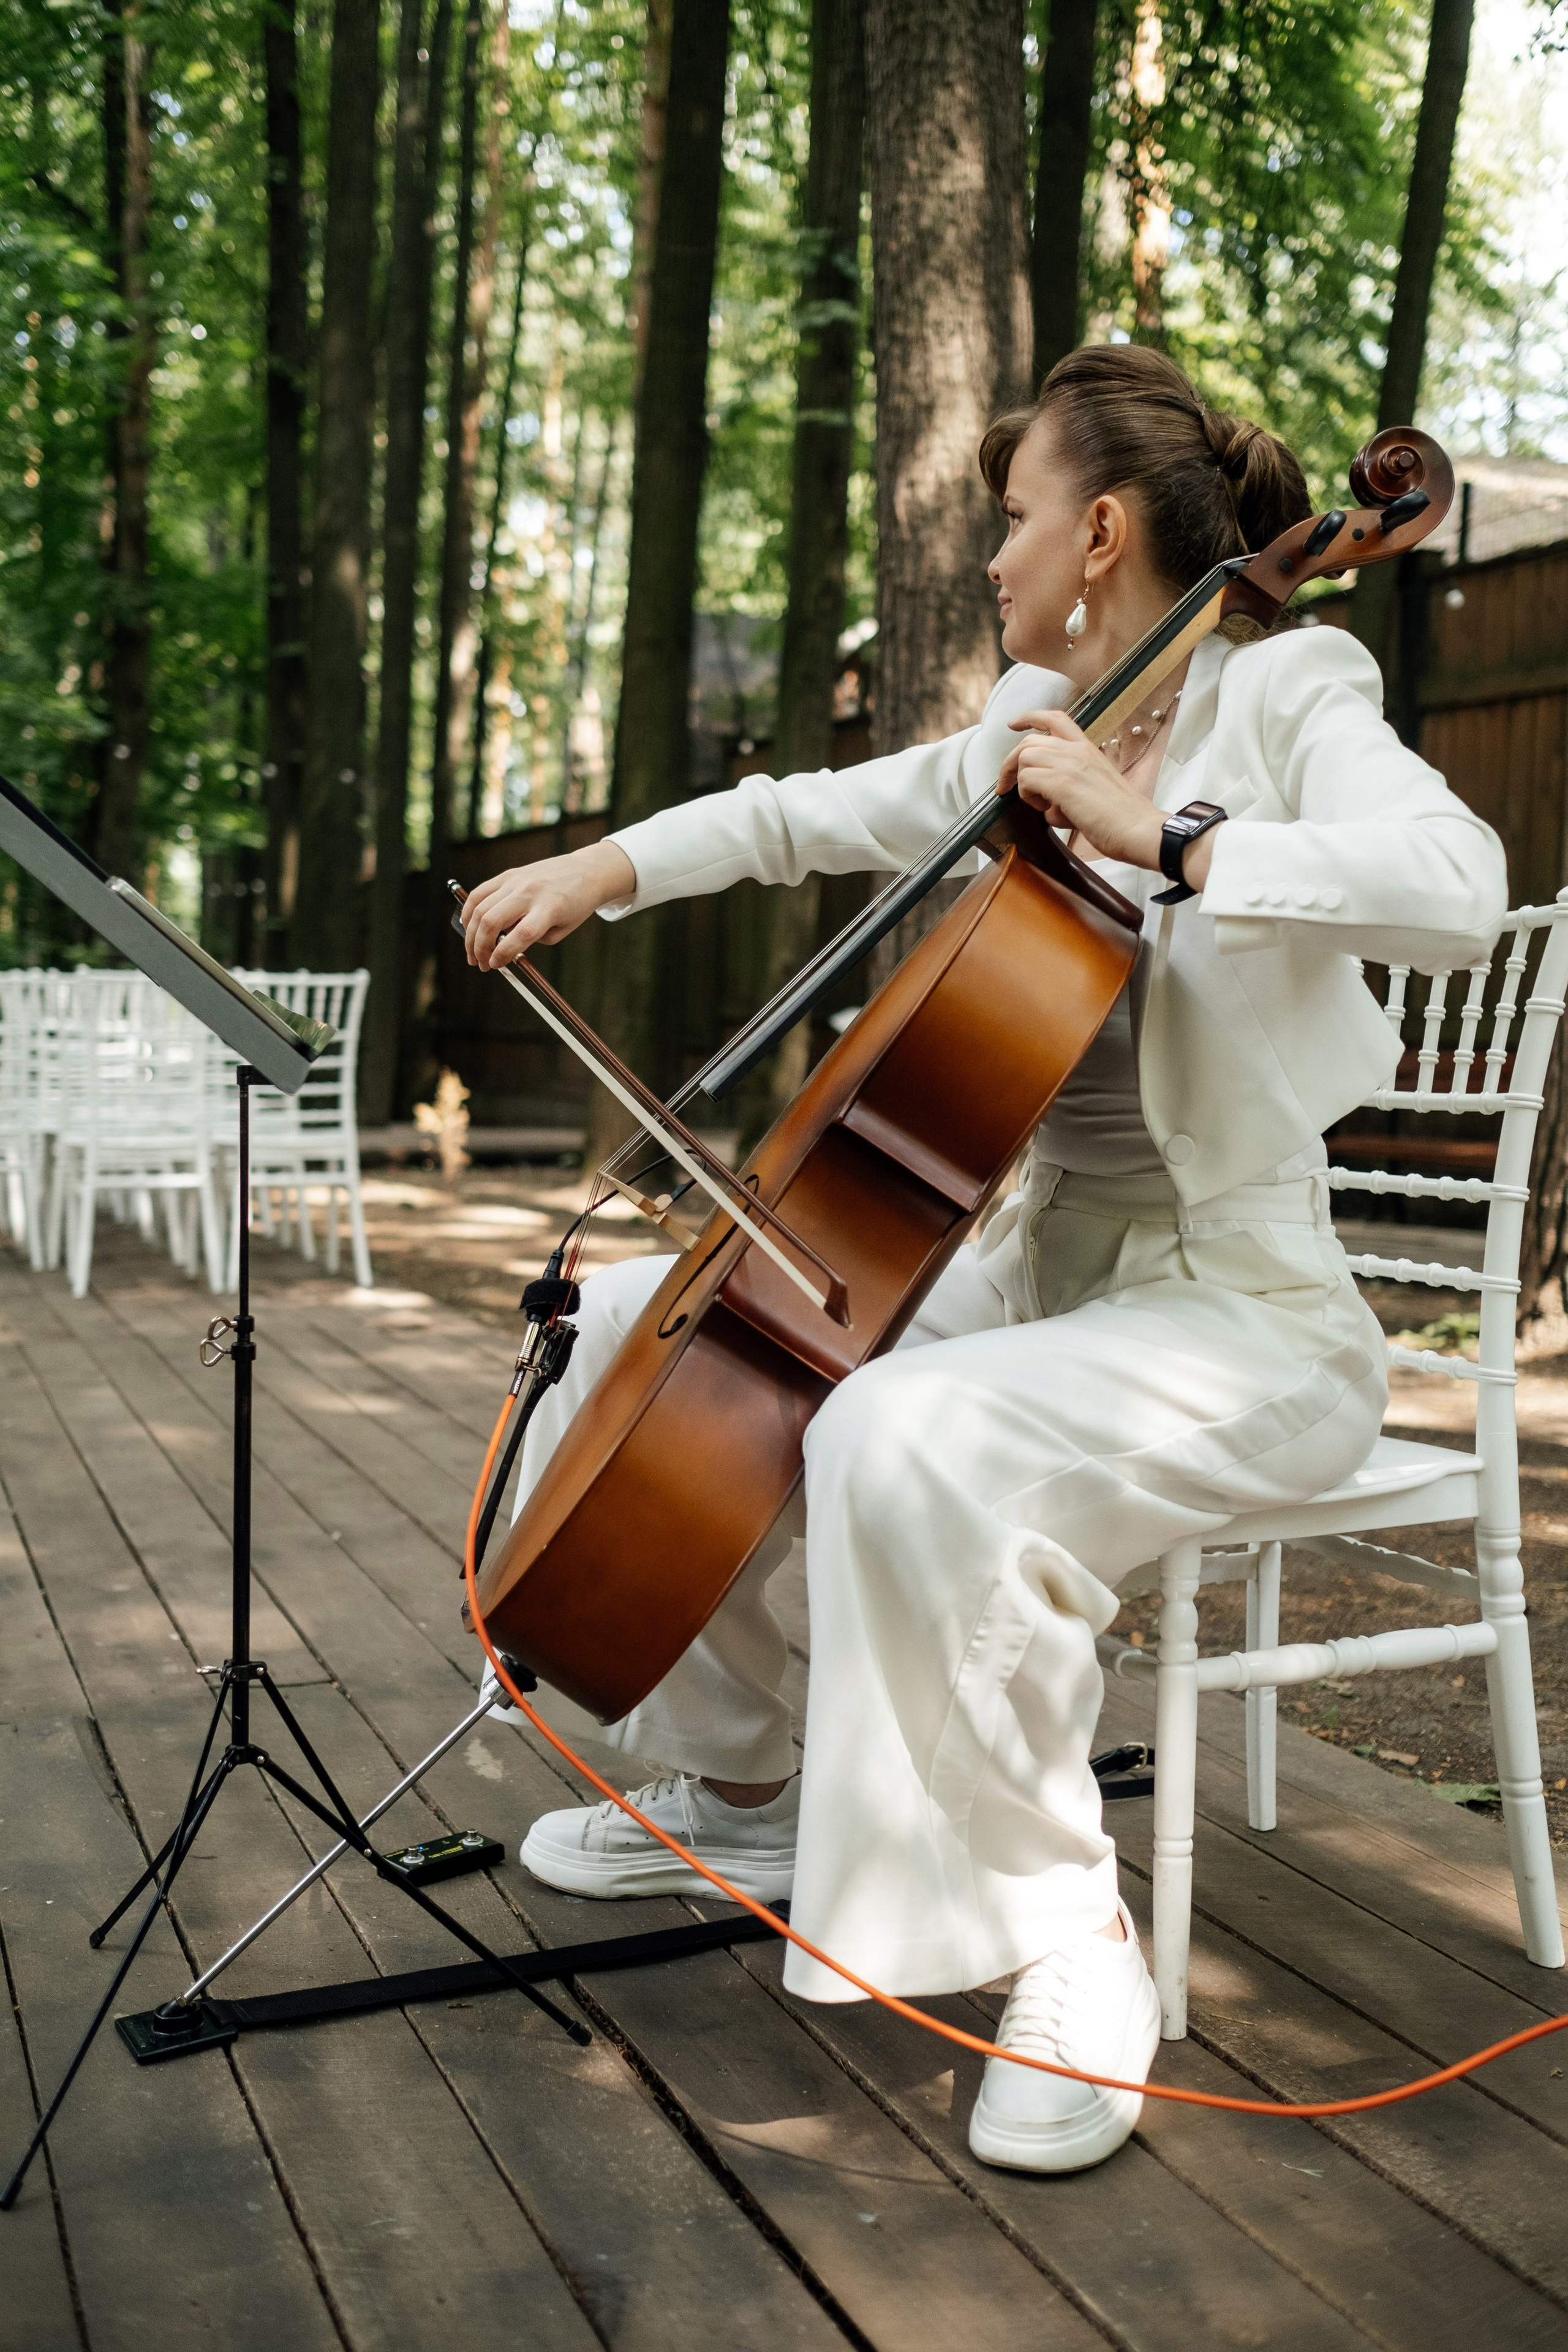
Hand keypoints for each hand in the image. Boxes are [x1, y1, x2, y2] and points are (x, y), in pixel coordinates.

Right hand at [462, 840, 636, 969]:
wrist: (585, 871)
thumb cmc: (575, 905)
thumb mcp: (561, 929)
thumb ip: (532, 939)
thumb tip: (500, 947)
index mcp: (549, 908)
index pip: (520, 935)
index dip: (502, 953)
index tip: (494, 965)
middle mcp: (529, 892)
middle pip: (492, 921)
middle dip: (480, 948)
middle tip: (481, 964)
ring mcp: (515, 881)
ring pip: (480, 908)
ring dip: (471, 935)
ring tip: (473, 953)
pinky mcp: (507, 874)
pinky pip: (479, 893)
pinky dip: (469, 912)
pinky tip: (468, 928)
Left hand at [1000, 709, 1164, 871]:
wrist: (1138, 828)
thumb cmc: (1121, 816)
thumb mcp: (1096, 786)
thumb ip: (1072, 783)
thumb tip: (1050, 801)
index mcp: (1087, 748)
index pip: (1055, 718)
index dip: (1030, 718)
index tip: (1013, 724)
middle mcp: (1076, 751)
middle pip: (1029, 742)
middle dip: (1010, 765)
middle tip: (1004, 787)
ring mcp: (1069, 764)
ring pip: (1024, 760)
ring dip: (1025, 786)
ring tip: (1044, 805)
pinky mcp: (1062, 784)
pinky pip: (1027, 781)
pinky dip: (1030, 798)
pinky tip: (1050, 811)